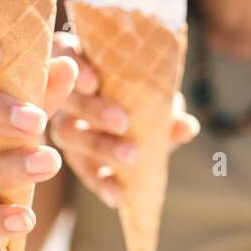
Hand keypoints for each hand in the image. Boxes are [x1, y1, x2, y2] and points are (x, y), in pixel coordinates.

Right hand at [48, 31, 198, 207]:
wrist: (138, 116)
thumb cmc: (142, 90)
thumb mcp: (155, 94)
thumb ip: (165, 107)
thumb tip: (186, 127)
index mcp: (79, 59)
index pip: (64, 53)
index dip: (75, 66)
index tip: (94, 82)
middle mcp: (64, 92)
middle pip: (68, 101)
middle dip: (94, 111)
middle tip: (122, 122)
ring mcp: (64, 124)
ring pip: (69, 135)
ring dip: (101, 147)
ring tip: (130, 158)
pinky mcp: (75, 157)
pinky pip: (84, 171)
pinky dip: (103, 183)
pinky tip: (117, 196)